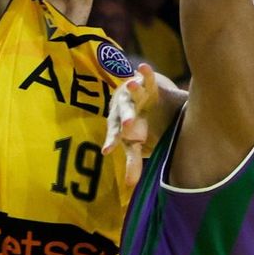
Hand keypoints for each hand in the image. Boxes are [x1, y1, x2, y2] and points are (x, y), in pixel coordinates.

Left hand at [103, 63, 159, 186]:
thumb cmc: (135, 125)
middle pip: (125, 115)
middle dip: (127, 119)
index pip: (117, 137)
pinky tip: (143, 67)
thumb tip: (131, 188)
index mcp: (121, 128)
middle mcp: (125, 111)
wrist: (133, 97)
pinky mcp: (145, 85)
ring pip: (133, 94)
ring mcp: (135, 97)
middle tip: (129, 126)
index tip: (107, 152)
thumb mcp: (134, 144)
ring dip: (133, 90)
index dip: (113, 143)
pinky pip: (146, 79)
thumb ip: (133, 163)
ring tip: (131, 84)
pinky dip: (145, 73)